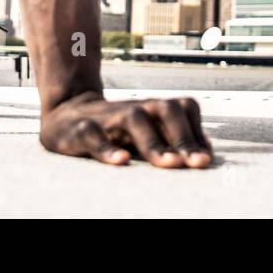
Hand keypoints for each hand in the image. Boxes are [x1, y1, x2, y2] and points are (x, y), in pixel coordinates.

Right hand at [39, 92, 213, 167]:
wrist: (66, 116)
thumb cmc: (116, 132)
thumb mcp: (146, 134)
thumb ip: (173, 141)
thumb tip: (207, 156)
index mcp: (153, 110)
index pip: (184, 107)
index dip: (198, 131)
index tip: (206, 160)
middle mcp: (135, 109)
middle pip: (165, 108)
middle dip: (183, 136)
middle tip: (196, 164)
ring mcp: (108, 117)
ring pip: (134, 118)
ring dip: (154, 142)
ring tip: (170, 164)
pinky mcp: (80, 130)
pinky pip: (94, 135)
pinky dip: (108, 148)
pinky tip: (121, 162)